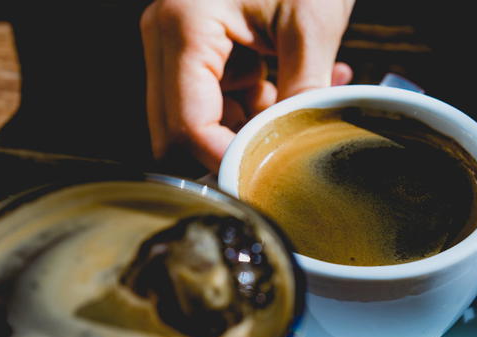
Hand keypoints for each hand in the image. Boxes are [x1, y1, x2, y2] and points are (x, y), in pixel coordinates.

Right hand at [140, 0, 353, 171]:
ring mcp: (174, 39)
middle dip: (226, 146)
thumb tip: (292, 148)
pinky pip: (212, 93)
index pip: (187, 123)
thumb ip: (301, 92)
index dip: (222, 158)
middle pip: (175, 127)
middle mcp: (165, 35)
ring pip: (195, 116)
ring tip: (301, 102)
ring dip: (245, 123)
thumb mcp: (311, 22)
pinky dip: (250, 101)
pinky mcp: (194, 43)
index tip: (261, 175)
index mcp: (184, 27)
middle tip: (276, 151)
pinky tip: (292, 84)